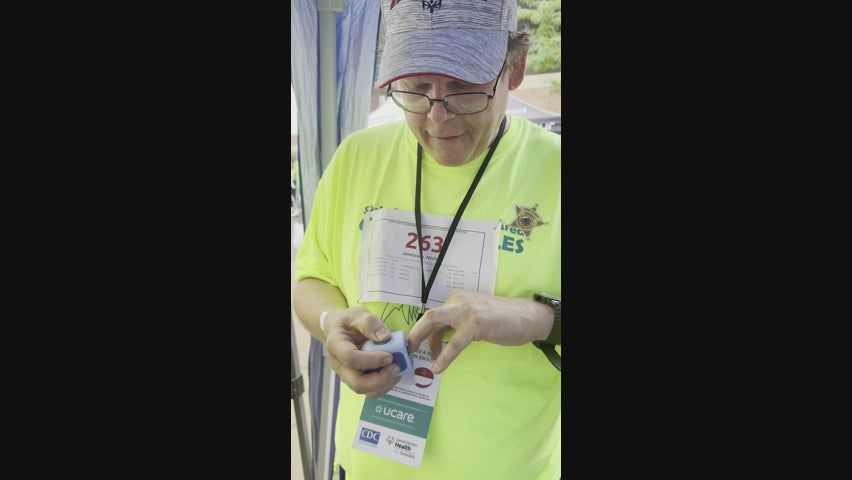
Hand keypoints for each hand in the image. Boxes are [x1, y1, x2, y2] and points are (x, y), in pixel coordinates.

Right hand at [323, 307, 402, 398]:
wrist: (339, 330)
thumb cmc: (348, 322)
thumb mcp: (358, 314)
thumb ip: (370, 323)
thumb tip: (385, 337)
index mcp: (336, 345)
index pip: (350, 358)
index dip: (371, 360)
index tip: (389, 355)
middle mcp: (339, 365)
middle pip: (357, 383)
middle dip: (380, 379)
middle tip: (396, 366)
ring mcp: (347, 375)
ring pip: (366, 390)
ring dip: (385, 383)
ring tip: (397, 367)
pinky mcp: (357, 380)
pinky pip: (371, 390)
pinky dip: (385, 384)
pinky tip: (392, 370)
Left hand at [406, 289, 552, 373]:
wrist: (527, 316)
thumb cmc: (502, 319)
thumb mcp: (474, 318)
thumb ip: (457, 324)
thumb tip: (437, 342)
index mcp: (457, 298)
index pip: (434, 316)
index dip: (423, 333)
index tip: (418, 348)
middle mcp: (458, 300)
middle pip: (429, 316)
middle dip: (415, 334)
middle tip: (409, 352)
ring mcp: (467, 311)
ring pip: (435, 323)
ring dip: (424, 343)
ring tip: (421, 359)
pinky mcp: (476, 324)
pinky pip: (455, 343)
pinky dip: (444, 356)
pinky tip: (438, 368)